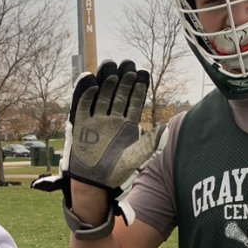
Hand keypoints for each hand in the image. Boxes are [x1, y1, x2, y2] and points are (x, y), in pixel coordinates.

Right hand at [32, 60, 166, 223]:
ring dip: (105, 81)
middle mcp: (111, 119)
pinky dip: (85, 93)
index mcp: (127, 125)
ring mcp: (95, 120)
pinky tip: (90, 80)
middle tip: (128, 63)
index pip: (134, 101)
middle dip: (123, 79)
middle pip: (118, 94)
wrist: (95, 184)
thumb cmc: (117, 173)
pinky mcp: (80, 124)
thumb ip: (152, 142)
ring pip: (101, 95)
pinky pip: (82, 105)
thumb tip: (167, 127)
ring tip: (110, 65)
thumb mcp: (137, 157)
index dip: (139, 87)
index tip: (143, 72)